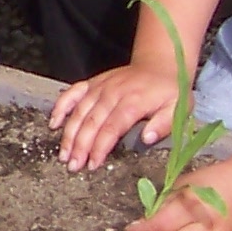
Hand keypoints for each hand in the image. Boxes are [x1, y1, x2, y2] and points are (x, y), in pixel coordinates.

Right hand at [51, 60, 180, 170]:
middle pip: (91, 122)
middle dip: (80, 146)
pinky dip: (60, 107)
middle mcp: (113, 93)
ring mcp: (101, 87)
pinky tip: (53, 123)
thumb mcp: (178, 108)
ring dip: (69, 134)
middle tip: (73, 166)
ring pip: (78, 111)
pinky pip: (73, 93)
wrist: (160, 64)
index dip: (99, 147)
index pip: (111, 128)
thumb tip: (147, 138)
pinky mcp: (93, 83)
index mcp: (133, 102)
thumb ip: (164, 124)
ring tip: (64, 155)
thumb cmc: (169, 91)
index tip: (93, 164)